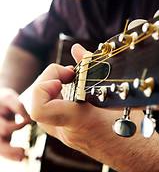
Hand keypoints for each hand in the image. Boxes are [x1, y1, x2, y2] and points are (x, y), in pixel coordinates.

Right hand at [0, 88, 30, 160]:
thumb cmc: (4, 99)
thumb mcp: (10, 98)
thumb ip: (18, 106)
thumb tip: (27, 118)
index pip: (5, 127)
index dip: (17, 126)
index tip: (28, 121)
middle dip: (10, 149)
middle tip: (23, 151)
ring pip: (0, 149)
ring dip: (11, 154)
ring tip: (24, 156)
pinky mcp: (0, 139)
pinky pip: (3, 151)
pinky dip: (11, 155)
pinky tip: (21, 157)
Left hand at [31, 44, 158, 171]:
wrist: (136, 157)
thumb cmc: (133, 130)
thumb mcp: (117, 95)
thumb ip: (93, 70)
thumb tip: (77, 49)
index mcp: (80, 122)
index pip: (39, 110)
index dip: (43, 87)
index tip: (65, 76)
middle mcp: (66, 131)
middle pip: (35, 103)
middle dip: (49, 78)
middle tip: (69, 72)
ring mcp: (64, 134)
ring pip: (40, 107)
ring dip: (52, 85)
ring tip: (72, 78)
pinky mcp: (67, 132)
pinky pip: (50, 111)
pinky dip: (57, 94)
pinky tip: (74, 88)